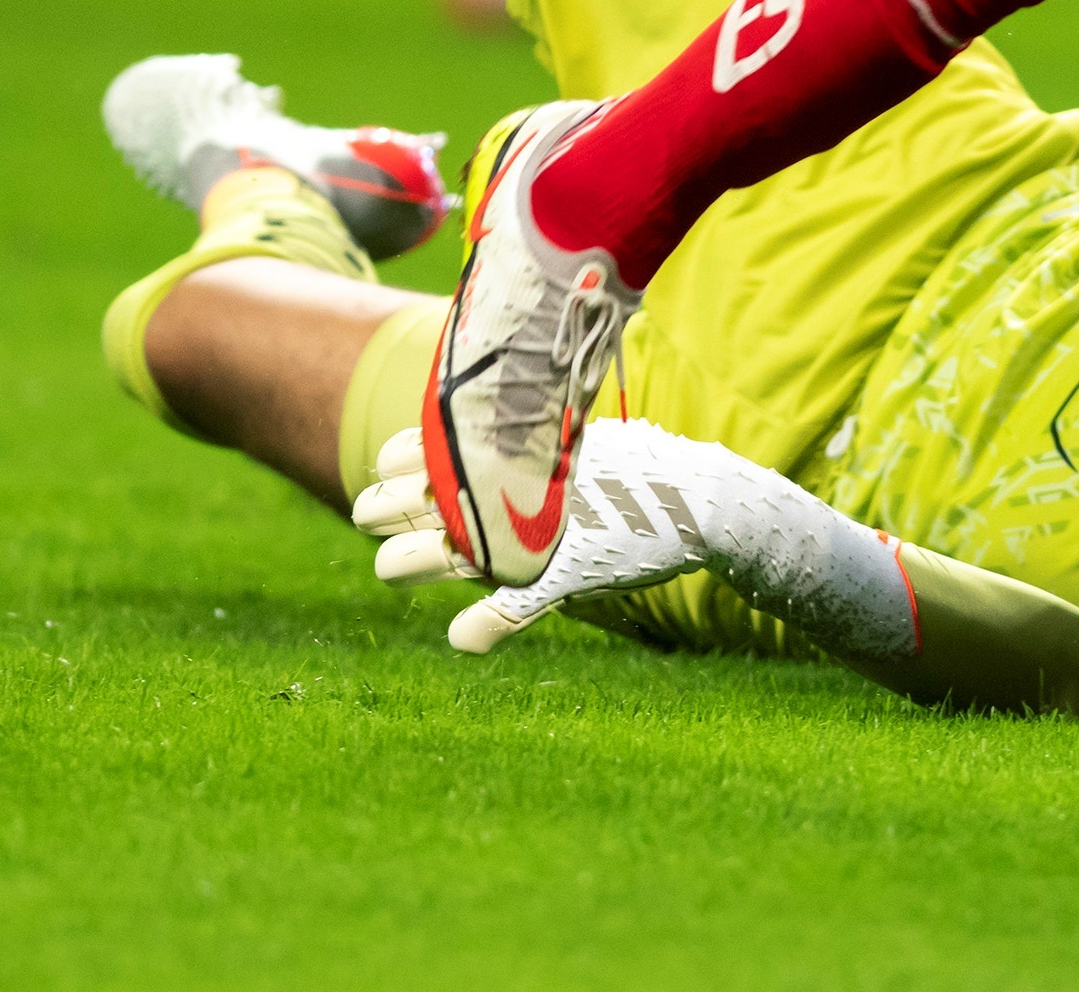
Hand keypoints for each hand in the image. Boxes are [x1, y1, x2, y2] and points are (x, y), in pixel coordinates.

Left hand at [354, 416, 914, 657]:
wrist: (703, 499)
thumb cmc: (634, 475)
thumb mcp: (574, 450)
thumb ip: (530, 451)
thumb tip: (485, 439)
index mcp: (516, 451)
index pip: (427, 448)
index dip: (398, 463)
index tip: (393, 473)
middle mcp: (517, 487)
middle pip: (422, 497)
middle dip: (387, 509)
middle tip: (375, 519)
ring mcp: (539, 531)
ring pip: (450, 551)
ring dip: (410, 562)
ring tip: (391, 568)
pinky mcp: (566, 573)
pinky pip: (514, 606)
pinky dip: (485, 627)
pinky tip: (463, 639)